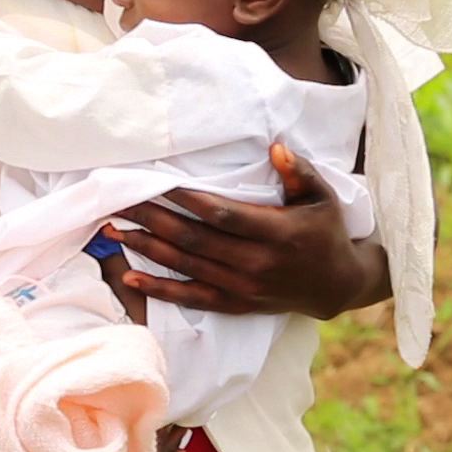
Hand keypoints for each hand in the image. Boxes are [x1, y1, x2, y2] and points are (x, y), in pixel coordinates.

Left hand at [106, 143, 389, 319]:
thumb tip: (275, 147)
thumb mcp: (323, 196)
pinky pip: (192, 298)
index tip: (157, 181)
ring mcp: (244, 287)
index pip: (223, 214)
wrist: (336, 285)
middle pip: (195, 239)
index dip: (187, 199)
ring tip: (114, 228)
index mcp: (278, 233)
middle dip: (154, 218)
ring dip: (147, 247)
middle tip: (120, 199)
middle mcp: (257, 263)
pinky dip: (159, 289)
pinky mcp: (236, 304)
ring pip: (187, 266)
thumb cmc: (326, 231)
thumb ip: (299, 171)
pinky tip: (130, 275)